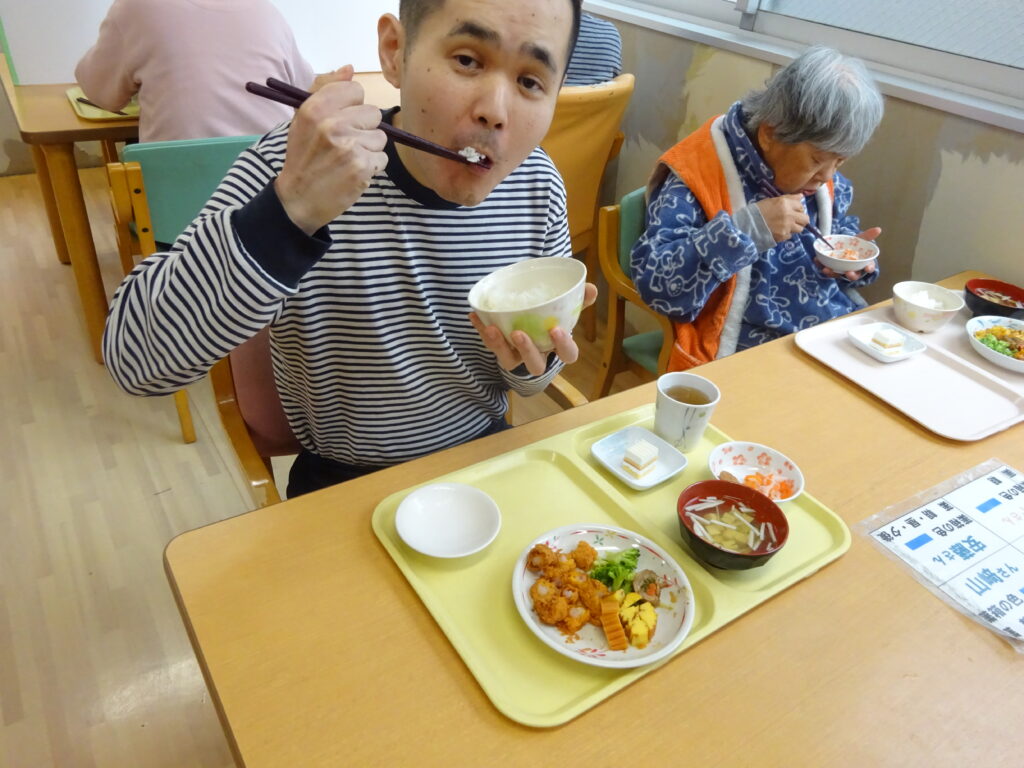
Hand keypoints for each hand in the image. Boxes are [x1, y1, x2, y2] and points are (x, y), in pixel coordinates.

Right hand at [275, 64, 387, 233]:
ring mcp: (349, 146)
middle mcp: (332, 124)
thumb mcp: (304, 119)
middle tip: (344, 144)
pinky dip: (371, 167)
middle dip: (363, 128)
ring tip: (347, 159)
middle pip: (373, 113)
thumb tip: (350, 69)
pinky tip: (353, 172)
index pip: (355, 90)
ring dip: (369, 149)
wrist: (298, 199)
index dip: (353, 105)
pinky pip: (382, 158)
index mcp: (315, 108)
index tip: (342, 119)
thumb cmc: (303, 157)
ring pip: (380, 137)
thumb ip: (326, 90)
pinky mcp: (362, 167)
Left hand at [469, 282, 597, 375]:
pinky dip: (482, 330)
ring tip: (492, 328)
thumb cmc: (551, 317)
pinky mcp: (500, 351)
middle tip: (519, 333)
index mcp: (558, 348)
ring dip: (499, 345)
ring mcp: (517, 357)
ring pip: (508, 360)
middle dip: (527, 351)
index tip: (555, 329)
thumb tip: (591, 288)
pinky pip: (490, 345)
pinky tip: (474, 315)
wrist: (531, 319)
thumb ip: (578, 299)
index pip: (568, 355)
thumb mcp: (565, 308)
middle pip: (535, 365)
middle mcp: (538, 356)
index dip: (562, 346)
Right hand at [756, 194, 808, 242]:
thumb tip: (801, 196)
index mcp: (785, 203)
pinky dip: (786, 234)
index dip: (798, 208)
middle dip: (801, 219)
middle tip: (794, 219)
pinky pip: (790, 235)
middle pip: (805, 219)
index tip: (793, 210)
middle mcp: (789, 215)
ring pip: (800, 229)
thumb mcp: (772, 200)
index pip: (801, 206)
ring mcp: (787, 227)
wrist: (747, 225)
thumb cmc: (758, 210)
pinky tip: (778, 231)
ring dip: (795, 227)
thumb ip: (788, 198)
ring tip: (786, 226)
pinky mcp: (783, 236)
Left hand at [816, 227, 881, 280]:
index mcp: (863, 263)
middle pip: (854, 275)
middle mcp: (853, 269)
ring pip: (838, 275)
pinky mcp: (831, 270)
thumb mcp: (861, 239)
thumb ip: (868, 235)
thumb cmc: (855, 246)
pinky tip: (816, 260)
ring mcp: (842, 271)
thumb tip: (878, 229)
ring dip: (832, 273)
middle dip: (851, 275)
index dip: (869, 268)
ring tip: (826, 269)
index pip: (868, 267)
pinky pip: (826, 269)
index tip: (868, 268)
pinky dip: (821, 266)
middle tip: (848, 273)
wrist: (843, 247)